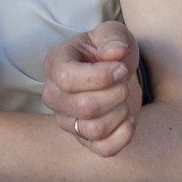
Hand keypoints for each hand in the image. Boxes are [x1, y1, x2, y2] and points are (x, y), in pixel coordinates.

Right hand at [42, 21, 141, 156]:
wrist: (118, 71)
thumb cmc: (110, 50)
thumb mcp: (113, 32)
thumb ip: (113, 36)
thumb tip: (115, 52)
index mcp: (55, 65)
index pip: (67, 78)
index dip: (100, 76)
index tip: (121, 68)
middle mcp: (53, 96)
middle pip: (85, 107)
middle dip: (115, 93)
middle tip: (123, 82)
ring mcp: (66, 121)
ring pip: (95, 129)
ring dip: (120, 112)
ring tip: (123, 98)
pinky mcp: (84, 140)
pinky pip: (105, 149)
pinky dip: (124, 134)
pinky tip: (127, 117)